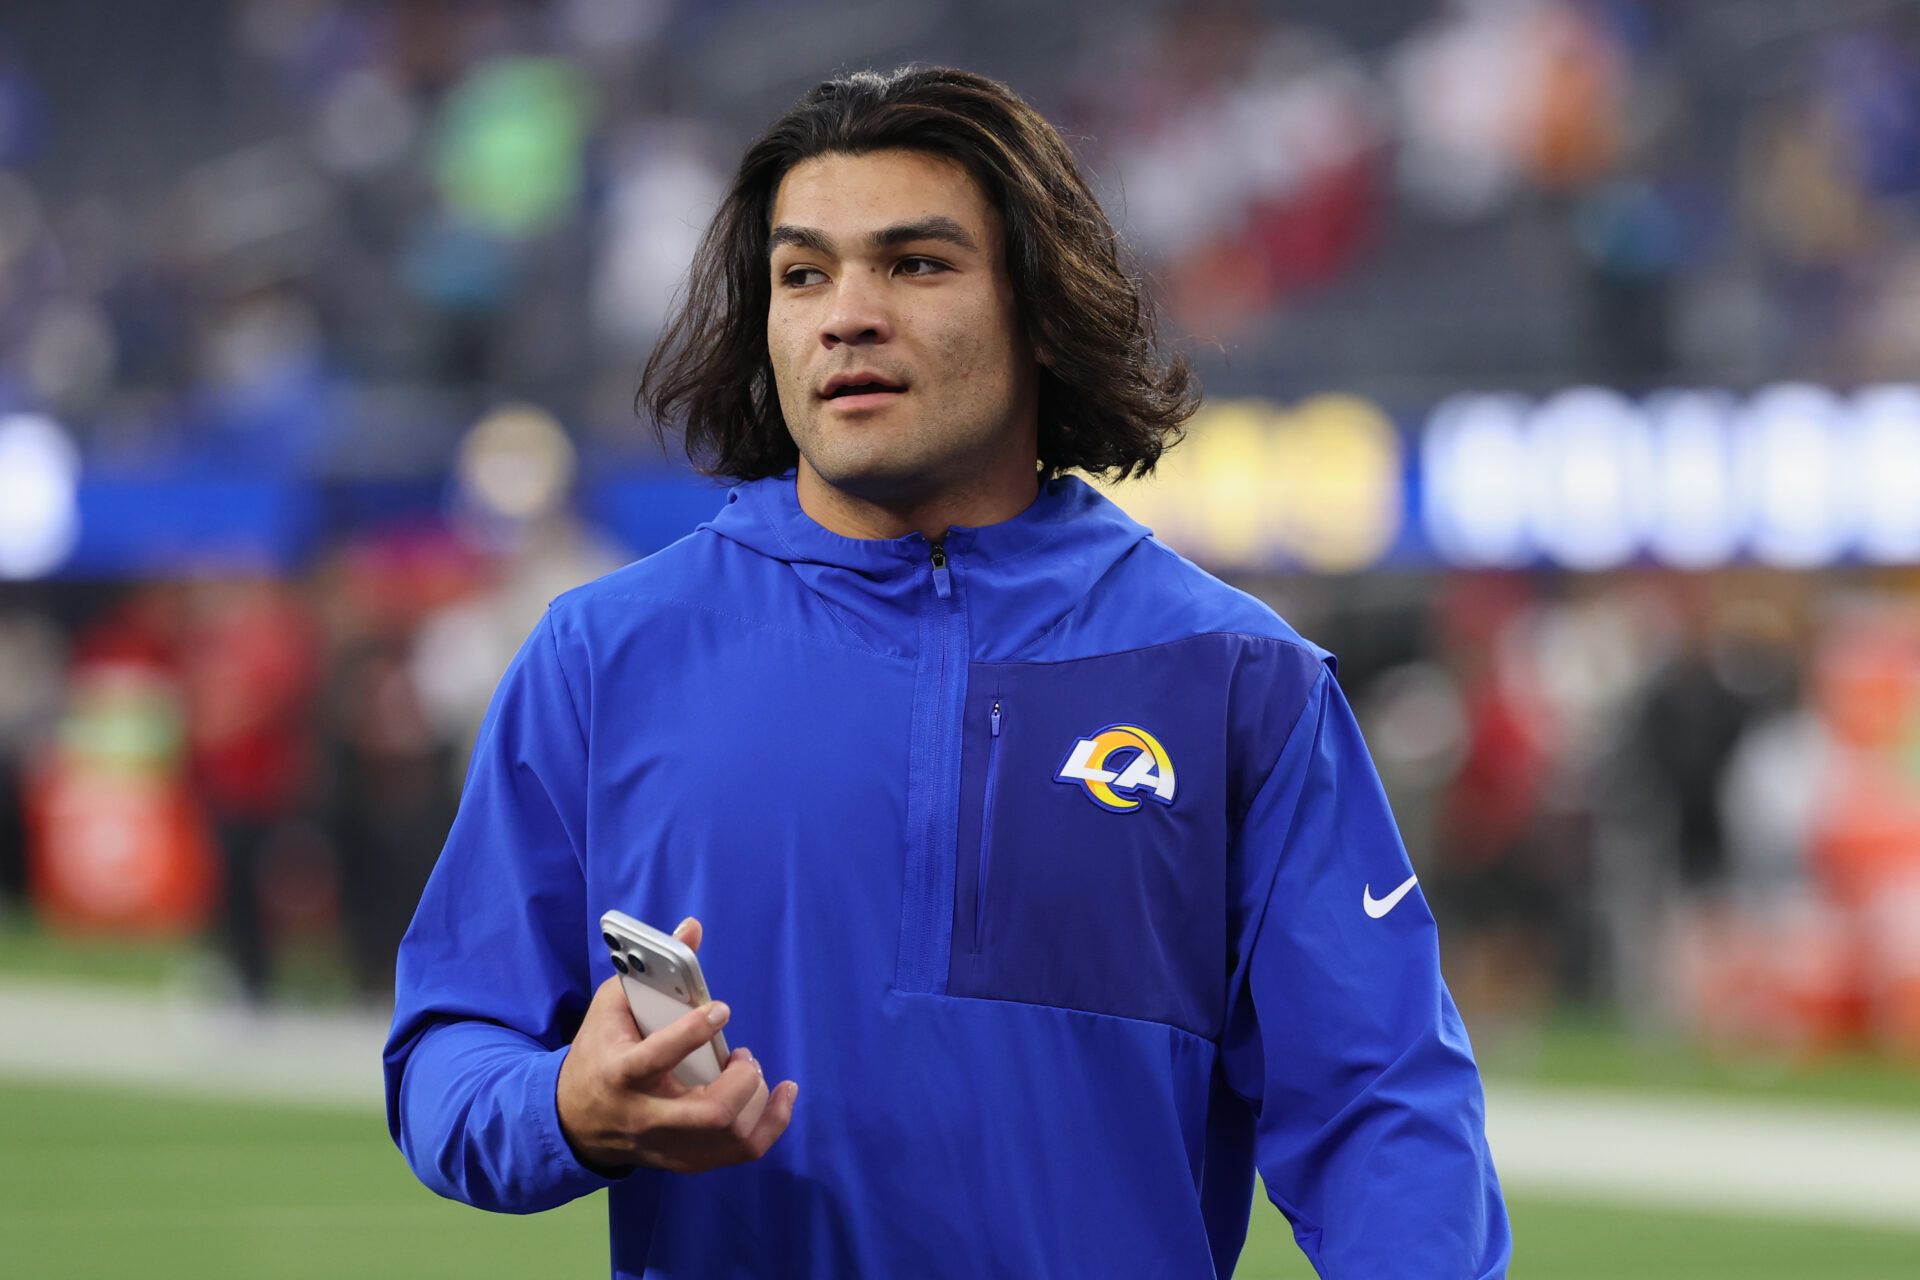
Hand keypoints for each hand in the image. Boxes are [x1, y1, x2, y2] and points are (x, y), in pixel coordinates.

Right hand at [556, 917, 797, 1174]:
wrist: (573, 1120)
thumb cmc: (599, 1052)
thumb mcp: (611, 1006)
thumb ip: (649, 968)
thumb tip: (693, 927)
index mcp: (620, 1073)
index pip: (658, 1058)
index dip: (694, 1032)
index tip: (721, 1009)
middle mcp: (645, 1116)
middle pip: (711, 1114)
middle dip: (742, 1081)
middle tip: (743, 1055)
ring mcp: (667, 1145)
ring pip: (732, 1137)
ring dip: (759, 1100)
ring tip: (751, 1069)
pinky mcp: (685, 1160)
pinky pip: (741, 1151)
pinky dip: (771, 1122)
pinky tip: (781, 1095)